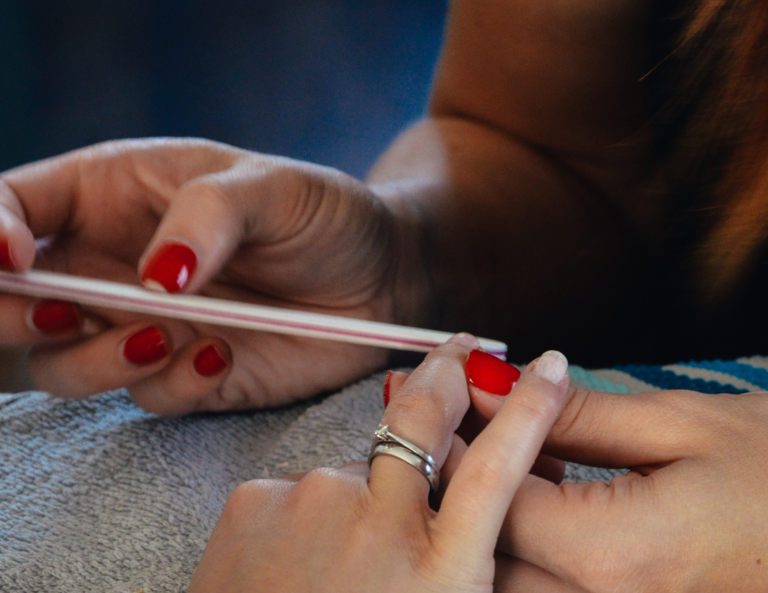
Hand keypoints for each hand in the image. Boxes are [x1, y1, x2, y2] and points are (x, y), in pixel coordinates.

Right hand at [0, 138, 427, 413]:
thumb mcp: (273, 186)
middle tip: (68, 310)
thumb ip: (208, 214)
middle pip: (11, 301)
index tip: (13, 255)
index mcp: (114, 195)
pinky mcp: (184, 375)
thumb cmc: (323, 214)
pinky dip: (169, 385)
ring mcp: (143, 325)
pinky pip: (145, 398)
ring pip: (63, 364)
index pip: (11, 207)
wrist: (379, 279)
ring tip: (164, 334)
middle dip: (13, 315)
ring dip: (96, 360)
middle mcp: (113, 265)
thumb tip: (152, 276)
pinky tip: (221, 356)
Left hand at [188, 334, 570, 591]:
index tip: (550, 367)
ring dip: (355, 498)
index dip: (529, 409)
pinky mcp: (256, 497)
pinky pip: (297, 490)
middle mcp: (380, 526)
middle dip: (446, 372)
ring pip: (353, 471)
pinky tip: (288, 565)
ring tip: (329, 565)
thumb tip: (462, 508)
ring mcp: (313, 503)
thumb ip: (454, 563)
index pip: (499, 469)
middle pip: (423, 418)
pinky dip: (303, 517)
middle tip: (457, 348)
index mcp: (439, 574)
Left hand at [473, 383, 767, 590]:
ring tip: (503, 451)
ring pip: (511, 578)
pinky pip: (551, 586)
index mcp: (615, 556)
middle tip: (465, 424)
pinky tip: (547, 491)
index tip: (451, 400)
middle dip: (465, 488)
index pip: (495, 502)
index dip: (461, 447)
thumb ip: (575, 413)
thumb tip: (498, 385)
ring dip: (490, 518)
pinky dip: (530, 542)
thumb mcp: (680, 424)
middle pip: (490, 552)